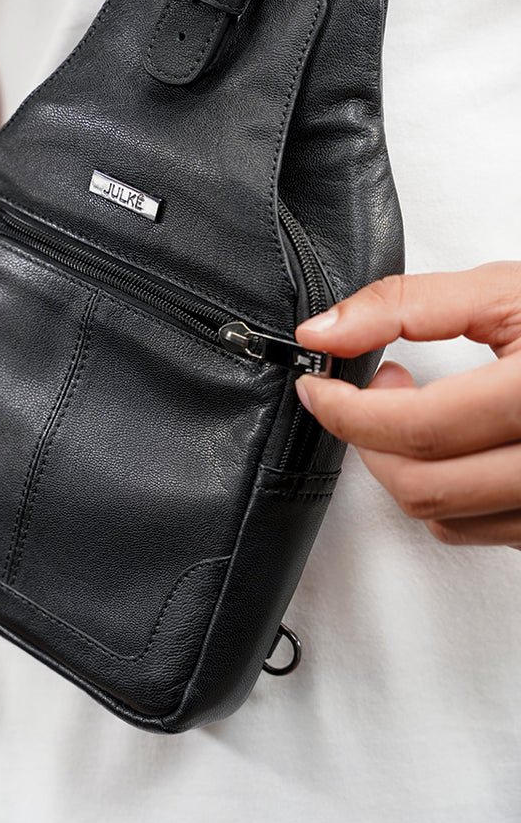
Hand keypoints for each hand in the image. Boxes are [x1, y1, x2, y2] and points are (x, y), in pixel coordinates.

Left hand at [294, 263, 520, 549]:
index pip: (418, 429)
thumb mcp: (505, 292)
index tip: (320, 385)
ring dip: (402, 465)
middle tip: (369, 388)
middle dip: (369, 439)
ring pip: (442, 517)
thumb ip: (406, 305)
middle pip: (421, 485)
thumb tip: (323, 332)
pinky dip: (442, 489)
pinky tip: (451, 442)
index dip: (348, 410)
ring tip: (414, 406)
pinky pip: (475, 530)